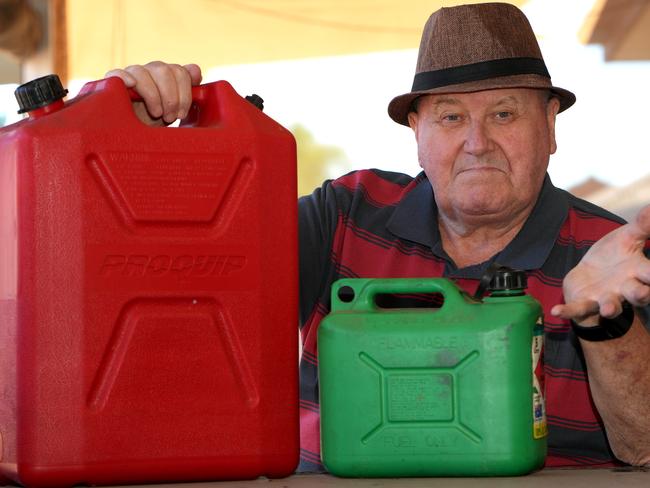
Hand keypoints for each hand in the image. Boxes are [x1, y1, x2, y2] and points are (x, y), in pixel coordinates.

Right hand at [104, 61, 201, 125]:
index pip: (180, 71)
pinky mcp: (113, 82)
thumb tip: (196, 71)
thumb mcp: (175, 109)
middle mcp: (149, 71)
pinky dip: (125, 77)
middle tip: (170, 117)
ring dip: (153, 95)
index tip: (181, 114)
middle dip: (171, 98)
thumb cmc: (156, 121)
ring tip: (156, 114)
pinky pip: (116, 73)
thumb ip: (187, 90)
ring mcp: (131, 75)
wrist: (133, 134)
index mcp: (165, 75)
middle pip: (164, 70)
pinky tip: (131, 85)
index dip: (184, 94)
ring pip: (143, 73)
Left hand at [551, 205, 649, 324]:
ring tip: (608, 309)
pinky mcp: (585, 302)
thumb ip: (642, 226)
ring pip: (612, 306)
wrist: (592, 273)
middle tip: (642, 292)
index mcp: (638, 272)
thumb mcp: (627, 237)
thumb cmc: (616, 255)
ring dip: (610, 308)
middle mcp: (625, 288)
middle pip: (638, 295)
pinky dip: (567, 312)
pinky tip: (555, 311)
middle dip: (640, 295)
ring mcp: (605, 297)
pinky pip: (577, 309)